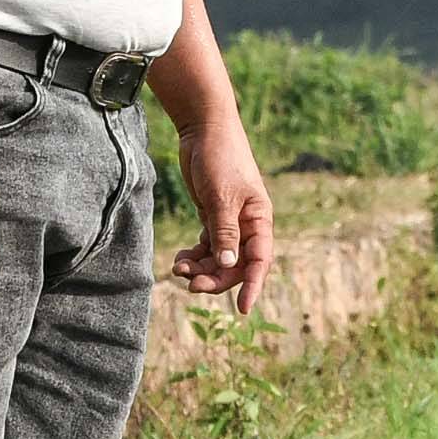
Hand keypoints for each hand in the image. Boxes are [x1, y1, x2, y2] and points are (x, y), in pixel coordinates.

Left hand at [170, 113, 275, 309]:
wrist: (204, 128)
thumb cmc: (220, 158)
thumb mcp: (221, 197)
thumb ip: (225, 232)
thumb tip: (230, 267)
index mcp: (259, 219)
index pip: (260, 261)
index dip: (252, 286)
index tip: (243, 310)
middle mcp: (247, 224)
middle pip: (236, 264)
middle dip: (216, 278)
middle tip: (190, 285)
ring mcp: (229, 220)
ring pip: (219, 257)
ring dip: (201, 268)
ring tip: (178, 269)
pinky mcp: (212, 215)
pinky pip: (207, 246)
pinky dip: (194, 255)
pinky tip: (179, 258)